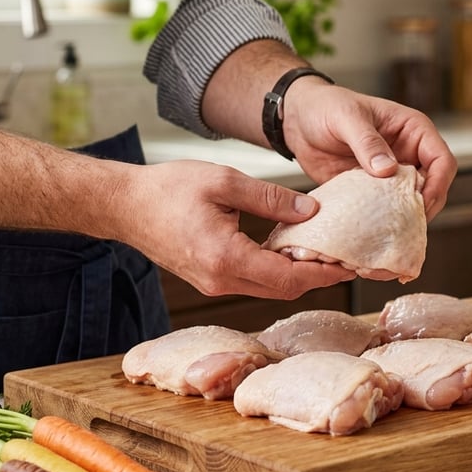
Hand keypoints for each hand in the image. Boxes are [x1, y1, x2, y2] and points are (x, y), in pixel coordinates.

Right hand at [121, 159, 354, 298]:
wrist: (125, 205)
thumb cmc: (167, 188)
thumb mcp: (226, 182)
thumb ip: (271, 198)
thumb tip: (311, 210)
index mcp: (227, 258)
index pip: (288, 277)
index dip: (322, 272)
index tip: (347, 262)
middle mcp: (221, 280)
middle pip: (283, 290)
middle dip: (316, 277)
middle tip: (344, 259)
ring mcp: (214, 283)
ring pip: (269, 289)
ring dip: (297, 275)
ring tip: (323, 253)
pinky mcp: (210, 278)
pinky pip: (252, 282)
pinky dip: (276, 271)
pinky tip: (289, 250)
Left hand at [281, 80, 457, 219]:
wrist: (298, 120)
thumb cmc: (325, 106)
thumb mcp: (347, 118)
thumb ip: (368, 141)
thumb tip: (389, 170)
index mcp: (413, 131)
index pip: (442, 160)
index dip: (438, 183)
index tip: (421, 202)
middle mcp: (408, 154)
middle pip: (434, 187)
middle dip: (425, 207)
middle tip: (406, 224)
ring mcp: (392, 175)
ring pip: (413, 202)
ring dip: (406, 217)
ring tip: (391, 232)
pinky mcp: (373, 191)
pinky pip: (387, 211)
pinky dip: (384, 222)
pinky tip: (374, 232)